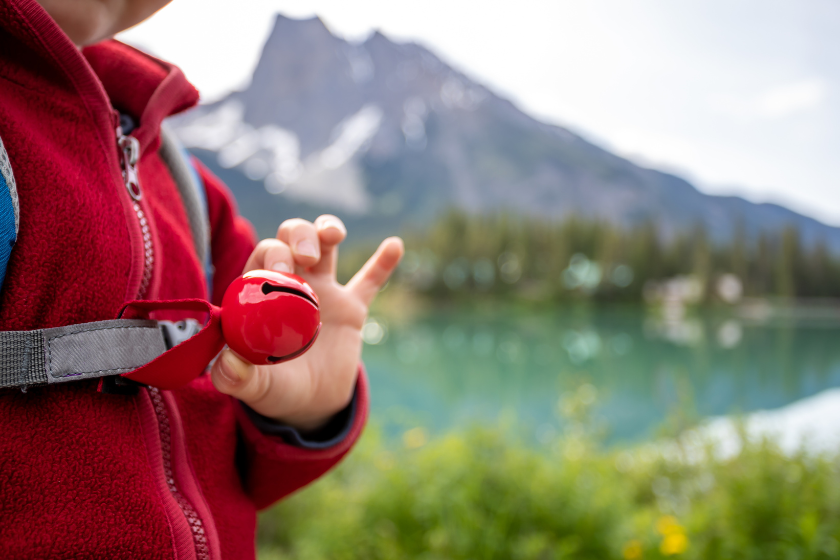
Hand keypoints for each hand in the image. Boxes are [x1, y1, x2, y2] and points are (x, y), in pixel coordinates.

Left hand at [210, 215, 403, 431]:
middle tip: (307, 258)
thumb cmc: (275, 388)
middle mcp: (290, 284)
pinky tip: (394, 245)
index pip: (262, 257)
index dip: (272, 254)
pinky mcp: (351, 307)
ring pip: (324, 246)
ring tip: (334, 235)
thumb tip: (227, 364)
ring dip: (327, 229)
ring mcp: (323, 292)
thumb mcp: (255, 387)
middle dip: (299, 237)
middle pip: (291, 240)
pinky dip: (383, 263)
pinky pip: (369, 281)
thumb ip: (236, 377)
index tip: (281, 271)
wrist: (310, 404)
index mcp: (262, 294)